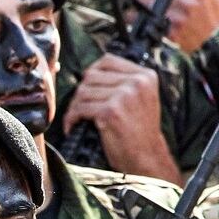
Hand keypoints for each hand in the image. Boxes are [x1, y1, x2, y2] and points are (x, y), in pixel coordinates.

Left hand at [62, 55, 178, 182]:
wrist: (147, 158)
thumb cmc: (139, 132)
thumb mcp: (140, 99)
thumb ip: (123, 82)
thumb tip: (89, 72)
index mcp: (146, 75)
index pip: (108, 61)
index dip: (92, 74)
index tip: (87, 90)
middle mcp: (137, 82)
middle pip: (92, 76)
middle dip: (81, 93)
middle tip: (79, 109)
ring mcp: (124, 95)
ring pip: (83, 91)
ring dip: (74, 107)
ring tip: (76, 119)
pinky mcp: (111, 111)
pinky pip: (79, 108)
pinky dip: (71, 118)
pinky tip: (72, 127)